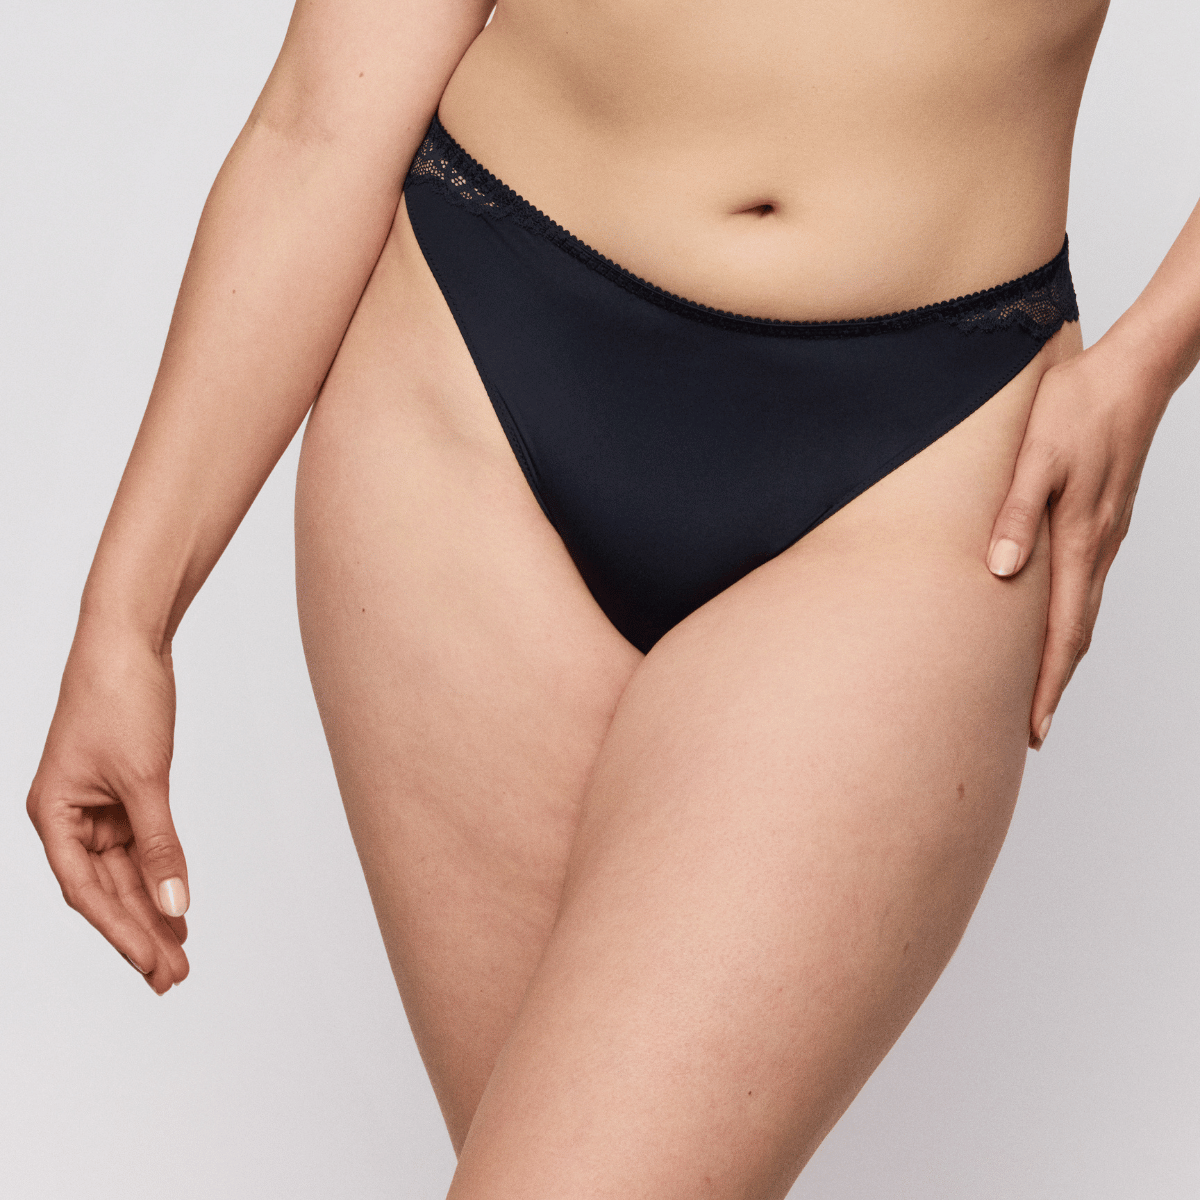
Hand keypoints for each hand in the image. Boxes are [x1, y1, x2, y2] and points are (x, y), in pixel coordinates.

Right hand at [27, 622, 189, 993]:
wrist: (130, 644)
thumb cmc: (120, 700)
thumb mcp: (143, 779)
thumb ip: (160, 845)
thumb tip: (176, 904)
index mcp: (53, 815)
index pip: (85, 890)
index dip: (120, 931)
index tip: (153, 964)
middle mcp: (69, 817)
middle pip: (106, 889)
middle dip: (141, 932)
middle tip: (175, 977)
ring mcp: (96, 807)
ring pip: (126, 873)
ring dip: (153, 910)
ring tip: (182, 955)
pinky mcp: (124, 793)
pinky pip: (141, 847)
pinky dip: (160, 874)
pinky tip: (178, 906)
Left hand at [986, 333, 1170, 748]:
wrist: (1134, 371)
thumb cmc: (1078, 407)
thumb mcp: (1035, 455)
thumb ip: (1014, 513)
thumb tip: (1000, 572)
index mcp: (1078, 538)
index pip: (1061, 631)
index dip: (1045, 682)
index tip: (1032, 726)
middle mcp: (1097, 547)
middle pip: (1075, 634)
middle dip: (1052, 685)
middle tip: (1032, 728)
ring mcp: (1105, 535)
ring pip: (1082, 612)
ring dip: (1062, 655)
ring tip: (1039, 689)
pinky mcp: (1104, 519)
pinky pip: (1087, 585)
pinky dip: (1070, 619)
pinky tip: (1055, 624)